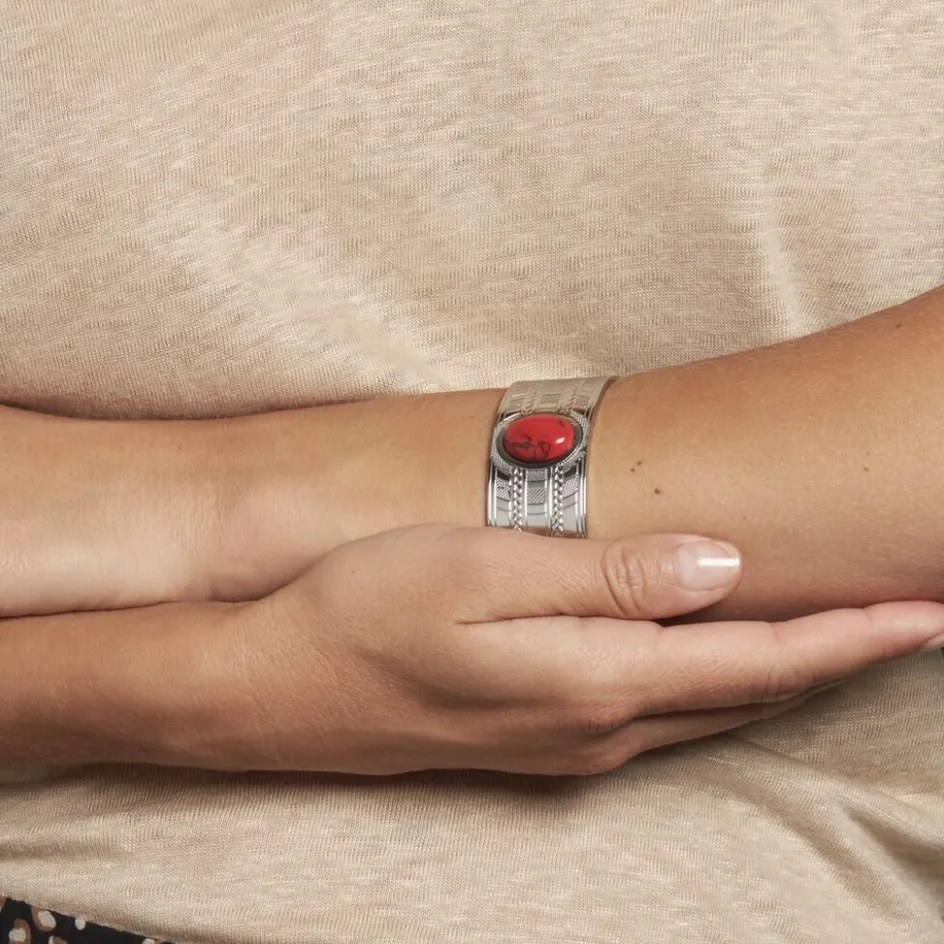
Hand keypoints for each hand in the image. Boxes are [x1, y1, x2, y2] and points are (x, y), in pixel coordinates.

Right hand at [222, 525, 943, 774]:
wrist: (274, 688)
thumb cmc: (366, 610)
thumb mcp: (479, 572)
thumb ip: (607, 579)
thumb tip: (721, 569)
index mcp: (592, 677)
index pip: (755, 659)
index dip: (849, 635)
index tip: (925, 609)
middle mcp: (596, 724)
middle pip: (748, 694)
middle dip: (838, 657)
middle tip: (909, 616)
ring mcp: (567, 743)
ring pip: (709, 709)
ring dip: (784, 675)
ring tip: (841, 638)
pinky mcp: (538, 740)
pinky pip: (661, 714)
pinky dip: (718, 688)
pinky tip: (722, 663)